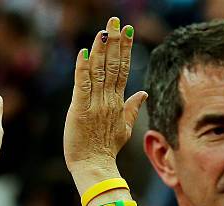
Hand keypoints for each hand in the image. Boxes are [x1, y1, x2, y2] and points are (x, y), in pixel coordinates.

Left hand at [64, 17, 146, 175]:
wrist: (95, 167)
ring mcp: (94, 105)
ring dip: (100, 50)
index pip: (123, 71)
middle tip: (115, 20)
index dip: (124, 50)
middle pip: (113, 66)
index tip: (126, 30)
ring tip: (103, 30)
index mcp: (117, 103)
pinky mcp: (79, 111)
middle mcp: (108, 101)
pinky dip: (82, 69)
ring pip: (99, 72)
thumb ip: (132, 109)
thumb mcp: (124, 129)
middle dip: (114, 42)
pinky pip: (82, 86)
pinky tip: (83, 53)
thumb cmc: (106, 150)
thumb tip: (143, 93)